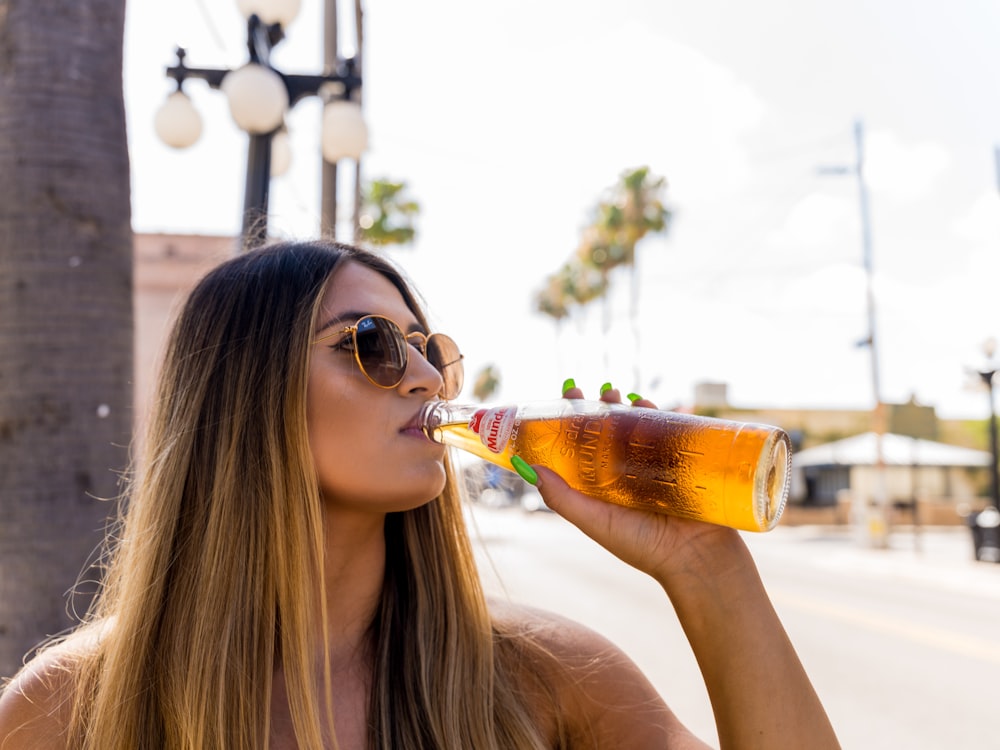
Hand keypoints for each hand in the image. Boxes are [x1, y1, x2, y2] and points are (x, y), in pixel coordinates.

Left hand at [533, 383, 747, 585]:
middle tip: (581, 391)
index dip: (568, 423)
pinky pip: (666, 429)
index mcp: (602, 485)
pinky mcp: (680, 459)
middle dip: (593, 406)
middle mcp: (625, 472)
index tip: (559, 402)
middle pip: (606, 430)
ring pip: (634, 425)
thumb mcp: (595, 521)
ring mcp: (654, 464)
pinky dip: (654, 412)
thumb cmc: (642, 546)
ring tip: (612, 393)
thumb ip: (562, 498)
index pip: (579, 447)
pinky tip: (641, 401)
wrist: (696, 557)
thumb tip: (527, 468)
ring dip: (621, 404)